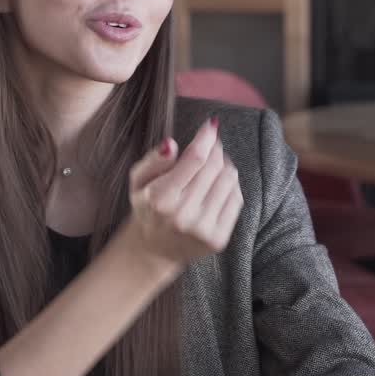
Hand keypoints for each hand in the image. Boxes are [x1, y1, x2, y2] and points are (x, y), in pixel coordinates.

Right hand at [124, 117, 243, 267]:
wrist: (155, 249)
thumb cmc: (148, 207)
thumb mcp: (138, 181)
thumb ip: (153, 160)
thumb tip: (170, 144)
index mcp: (160, 198)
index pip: (194, 159)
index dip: (206, 138)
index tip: (211, 126)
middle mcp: (182, 215)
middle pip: (214, 166)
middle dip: (214, 150)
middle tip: (210, 146)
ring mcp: (203, 229)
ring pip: (229, 180)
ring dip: (224, 166)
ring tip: (213, 166)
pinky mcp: (218, 239)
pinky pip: (236, 198)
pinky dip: (230, 186)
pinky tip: (217, 185)